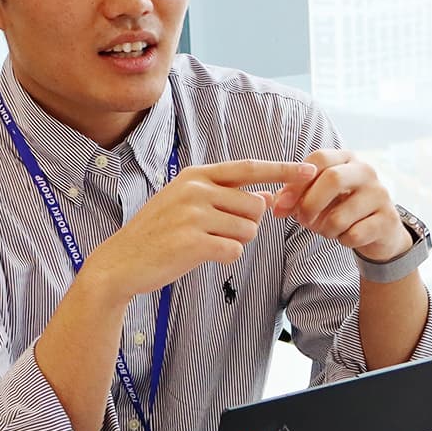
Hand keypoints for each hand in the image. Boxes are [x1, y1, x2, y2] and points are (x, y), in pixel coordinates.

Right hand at [81, 158, 315, 299]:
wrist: (120, 262)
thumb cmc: (159, 233)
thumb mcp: (187, 204)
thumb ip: (225, 196)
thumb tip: (266, 195)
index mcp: (196, 176)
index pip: (249, 168)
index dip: (282, 170)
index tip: (310, 170)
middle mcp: (195, 190)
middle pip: (256, 205)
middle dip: (248, 224)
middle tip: (218, 233)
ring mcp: (193, 215)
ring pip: (248, 229)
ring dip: (235, 241)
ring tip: (205, 243)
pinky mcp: (193, 243)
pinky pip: (235, 250)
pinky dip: (226, 257)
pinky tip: (202, 256)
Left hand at [270, 149, 412, 262]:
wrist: (380, 230)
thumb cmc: (342, 208)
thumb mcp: (319, 197)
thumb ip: (295, 196)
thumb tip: (276, 203)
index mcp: (346, 159)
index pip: (319, 158)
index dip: (296, 182)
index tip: (281, 204)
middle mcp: (366, 171)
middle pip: (332, 179)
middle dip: (310, 205)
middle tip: (302, 220)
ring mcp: (380, 194)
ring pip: (341, 215)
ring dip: (326, 229)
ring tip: (328, 230)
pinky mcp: (388, 219)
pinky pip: (354, 234)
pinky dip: (343, 240)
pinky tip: (347, 237)